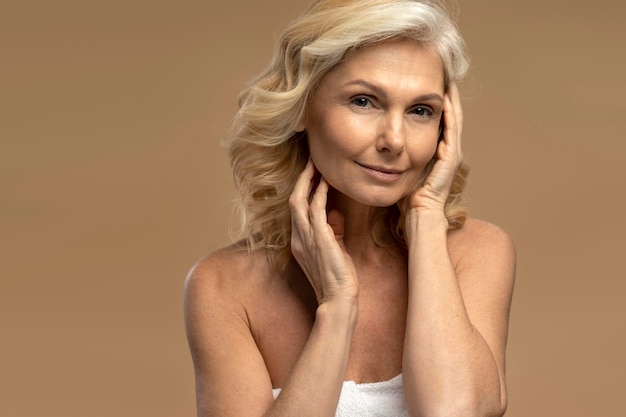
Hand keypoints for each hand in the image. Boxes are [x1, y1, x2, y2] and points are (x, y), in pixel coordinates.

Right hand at [289, 160, 358, 304]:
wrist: (338, 300)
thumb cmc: (338, 278)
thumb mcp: (334, 250)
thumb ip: (332, 231)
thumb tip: (335, 213)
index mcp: (300, 241)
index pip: (296, 210)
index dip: (302, 190)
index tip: (311, 175)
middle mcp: (299, 238)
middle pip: (293, 200)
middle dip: (301, 180)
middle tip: (311, 162)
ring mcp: (306, 238)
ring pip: (299, 201)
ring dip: (308, 181)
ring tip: (316, 165)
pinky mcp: (319, 239)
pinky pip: (316, 210)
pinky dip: (320, 194)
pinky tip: (326, 182)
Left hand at [398, 82, 462, 242]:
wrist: (419, 216)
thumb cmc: (407, 198)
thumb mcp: (401, 171)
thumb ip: (396, 158)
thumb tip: (379, 146)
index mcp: (438, 153)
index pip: (439, 122)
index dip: (434, 104)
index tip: (428, 85)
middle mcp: (448, 151)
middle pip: (450, 117)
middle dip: (446, 96)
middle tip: (442, 74)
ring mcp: (452, 154)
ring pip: (454, 119)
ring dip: (451, 99)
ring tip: (447, 79)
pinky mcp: (450, 158)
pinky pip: (451, 130)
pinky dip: (450, 113)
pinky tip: (446, 98)